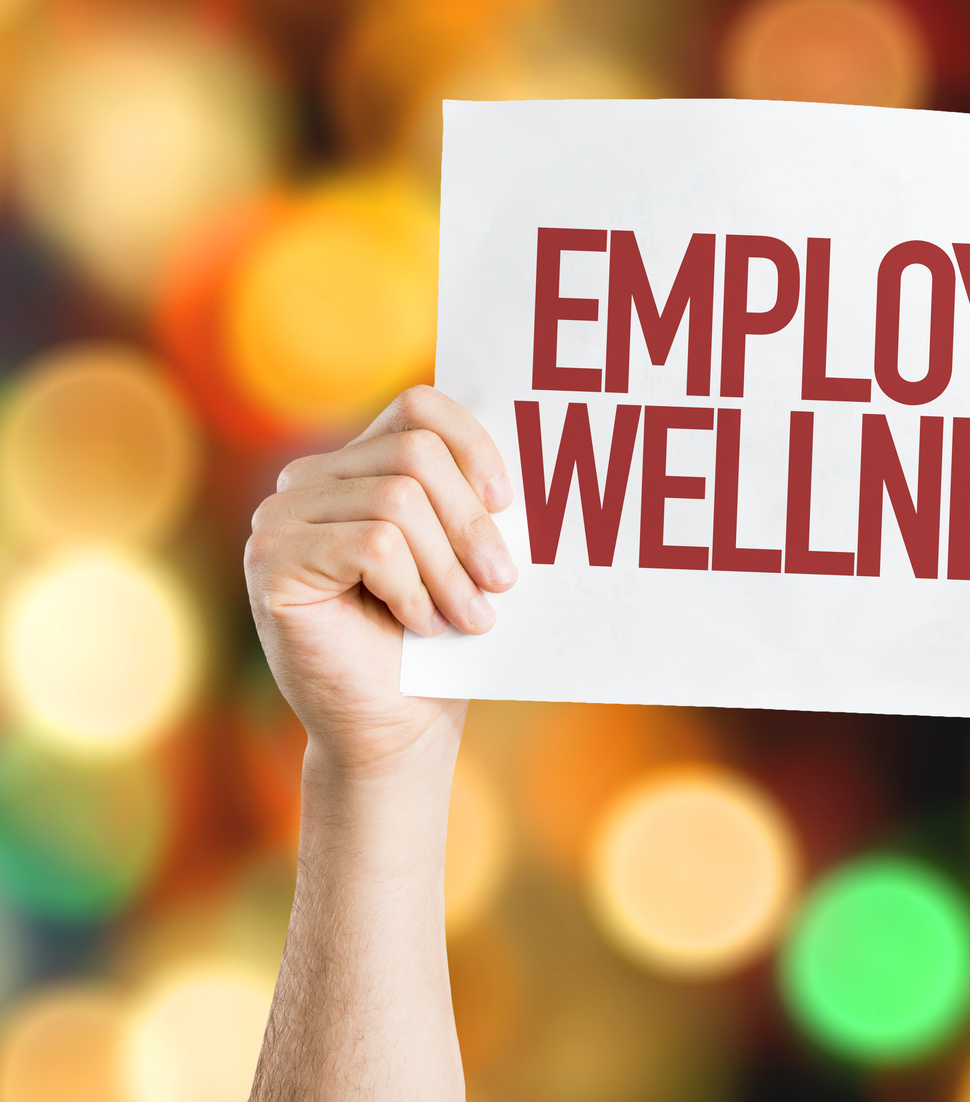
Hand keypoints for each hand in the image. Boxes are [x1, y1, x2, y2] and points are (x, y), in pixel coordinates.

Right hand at [244, 386, 517, 775]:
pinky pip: (374, 545)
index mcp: (355, 467)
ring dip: (449, 568)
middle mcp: (306, 481)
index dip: (474, 444)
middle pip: (416, 454)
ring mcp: (278, 519)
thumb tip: (532, 452)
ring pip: (399, 501)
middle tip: (501, 582)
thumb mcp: (463, 555)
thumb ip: (472, 498)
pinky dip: (412, 589)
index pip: (418, 406)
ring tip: (467, 617)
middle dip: (472, 522)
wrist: (395, 729)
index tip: (510, 503)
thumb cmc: (438, 641)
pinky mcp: (271, 562)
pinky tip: (417, 624)